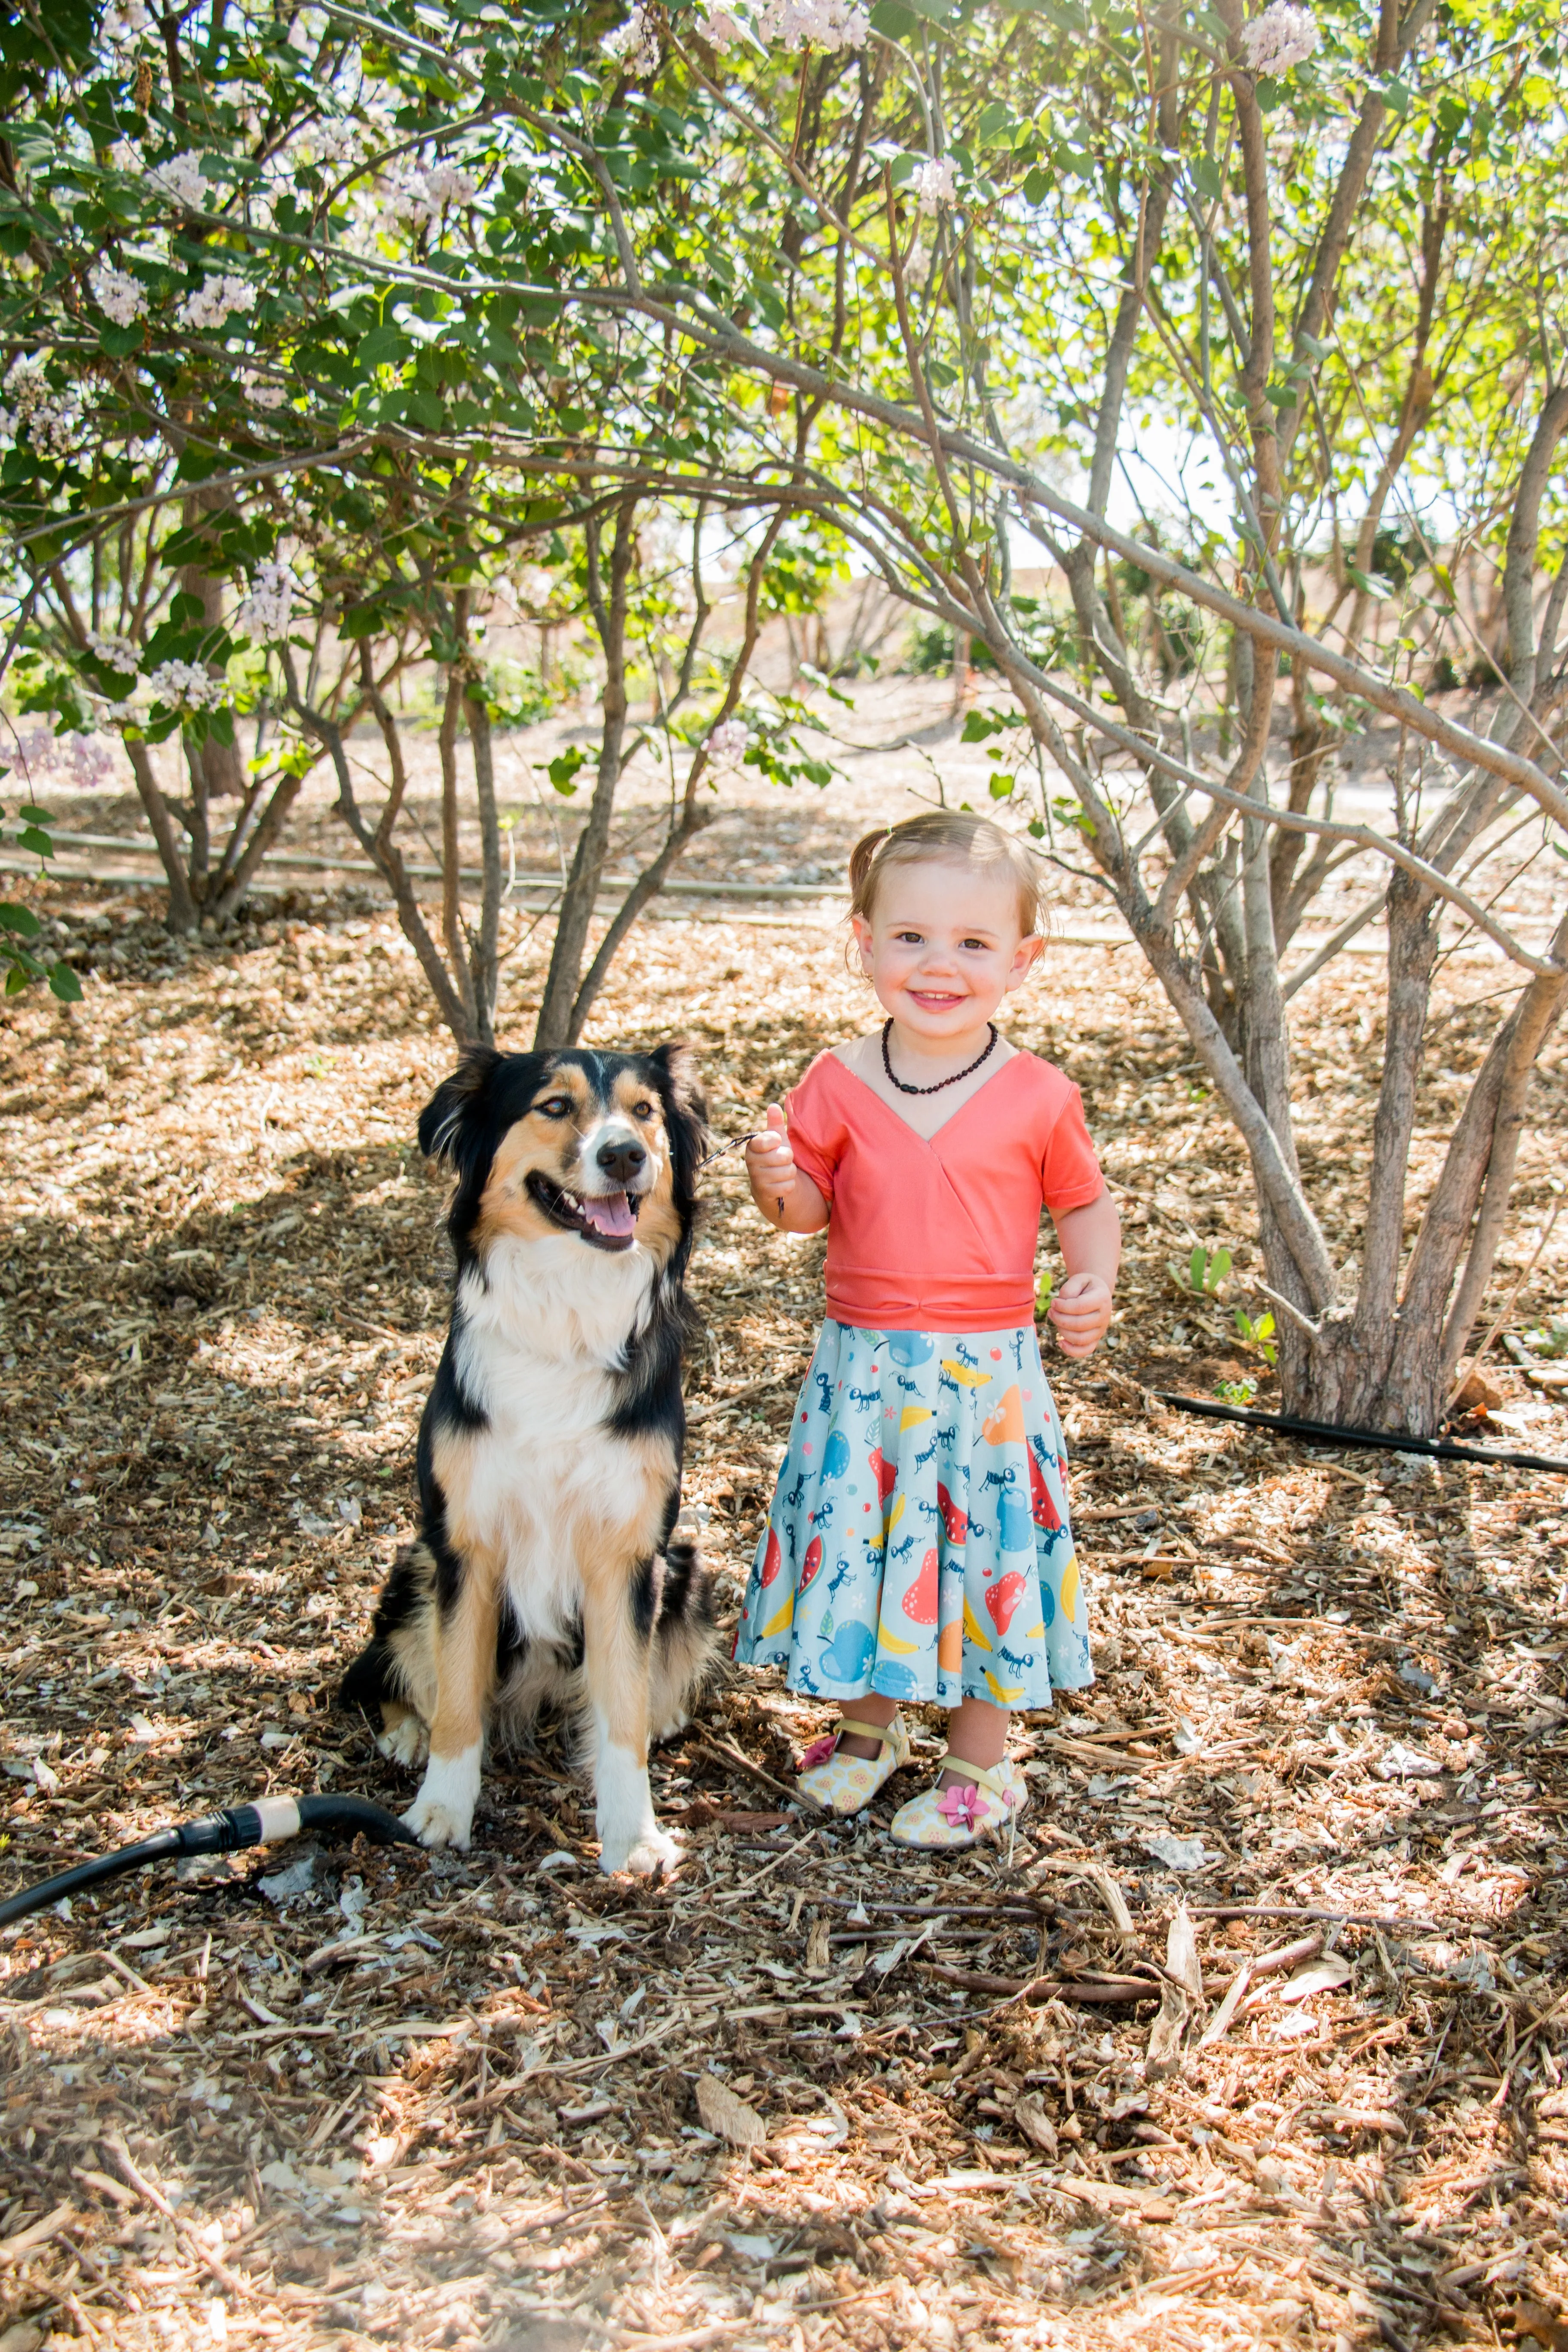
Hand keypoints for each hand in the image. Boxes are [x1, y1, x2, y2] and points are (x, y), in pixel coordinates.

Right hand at [745, 1104, 795, 1218]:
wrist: (772, 1186)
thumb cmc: (775, 1158)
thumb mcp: (778, 1141)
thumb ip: (775, 1124)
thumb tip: (773, 1106)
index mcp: (752, 1147)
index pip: (764, 1140)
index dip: (775, 1141)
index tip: (777, 1142)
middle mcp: (751, 1163)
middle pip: (783, 1156)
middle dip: (788, 1159)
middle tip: (783, 1160)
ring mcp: (757, 1179)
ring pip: (787, 1172)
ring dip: (790, 1173)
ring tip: (783, 1172)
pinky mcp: (765, 1194)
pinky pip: (788, 1186)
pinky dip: (789, 1186)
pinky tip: (782, 1184)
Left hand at [1048, 1270, 1113, 1357]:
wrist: (1096, 1293)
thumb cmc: (1084, 1286)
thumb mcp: (1077, 1280)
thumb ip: (1068, 1290)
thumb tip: (1059, 1307)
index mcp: (1102, 1298)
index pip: (1080, 1306)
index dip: (1063, 1306)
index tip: (1053, 1302)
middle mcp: (1104, 1316)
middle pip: (1079, 1324)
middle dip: (1059, 1318)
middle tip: (1050, 1311)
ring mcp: (1101, 1330)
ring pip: (1080, 1338)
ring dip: (1062, 1331)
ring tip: (1055, 1320)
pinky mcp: (1095, 1339)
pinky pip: (1085, 1350)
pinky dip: (1071, 1350)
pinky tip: (1060, 1342)